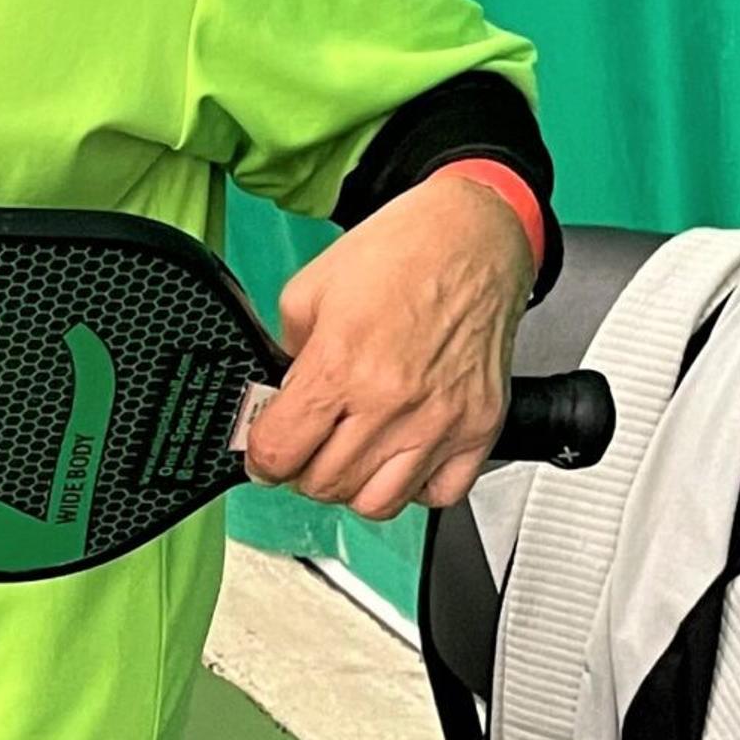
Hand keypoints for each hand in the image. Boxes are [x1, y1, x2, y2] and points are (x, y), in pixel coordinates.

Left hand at [244, 173, 534, 519]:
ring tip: (350, 454)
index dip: (261, 458)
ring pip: (376, 503)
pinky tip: (400, 455)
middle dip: (302, 471)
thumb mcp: (310, 291)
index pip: (280, 452)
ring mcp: (440, 421)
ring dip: (352, 486)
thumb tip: (274, 401)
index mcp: (341, 365)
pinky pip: (437, 495)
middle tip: (307, 446)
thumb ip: (285, 353)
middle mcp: (392, 401)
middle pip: (323, 485)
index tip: (264, 453)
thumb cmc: (400, 253)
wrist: (472, 236)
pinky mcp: (479, 428)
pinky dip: (413, 487)